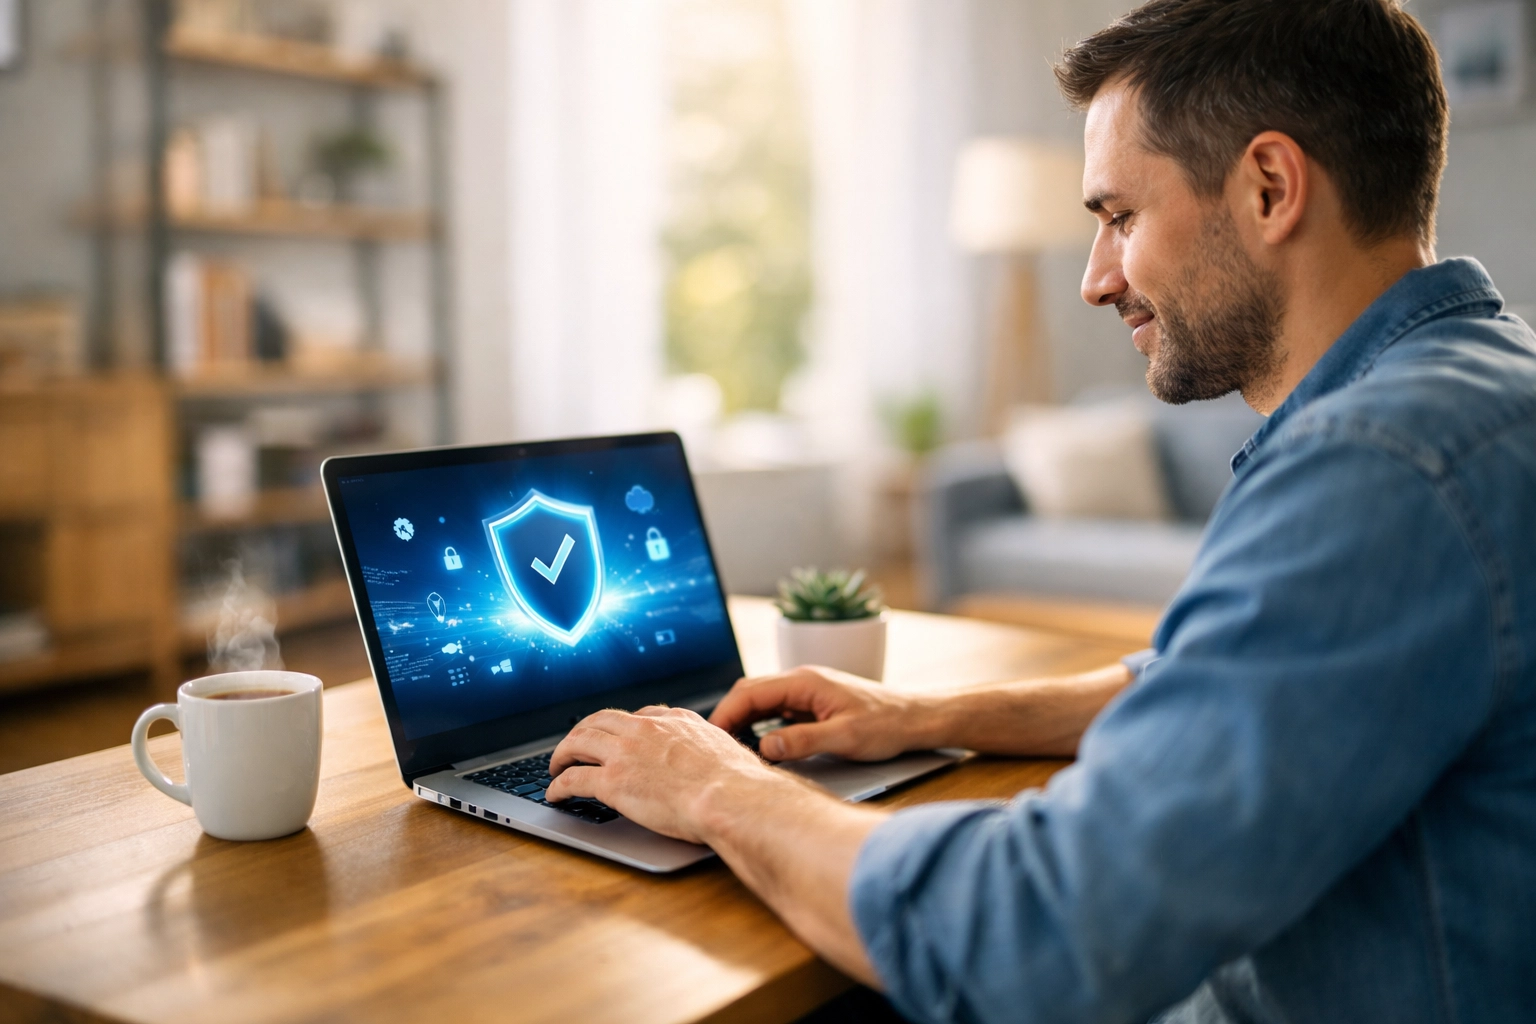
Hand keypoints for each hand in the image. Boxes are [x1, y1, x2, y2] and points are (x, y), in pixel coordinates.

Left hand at [546, 705, 787, 844]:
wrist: (730, 797)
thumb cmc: (738, 783)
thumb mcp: (727, 750)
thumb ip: (712, 749)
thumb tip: (720, 760)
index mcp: (676, 721)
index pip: (639, 716)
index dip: (621, 726)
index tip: (616, 736)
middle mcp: (646, 730)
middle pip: (599, 721)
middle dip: (581, 732)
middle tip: (574, 746)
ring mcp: (626, 754)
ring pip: (578, 742)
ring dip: (562, 754)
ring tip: (556, 766)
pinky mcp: (613, 782)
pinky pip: (573, 780)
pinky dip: (558, 786)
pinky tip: (554, 794)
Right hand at [708, 666, 931, 762]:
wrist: (916, 718)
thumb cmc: (887, 725)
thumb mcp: (845, 738)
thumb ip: (803, 741)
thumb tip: (764, 747)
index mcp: (804, 682)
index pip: (750, 691)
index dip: (725, 713)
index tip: (710, 737)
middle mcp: (802, 681)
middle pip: (750, 692)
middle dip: (727, 716)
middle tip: (712, 746)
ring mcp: (807, 691)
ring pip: (761, 701)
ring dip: (742, 721)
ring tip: (728, 747)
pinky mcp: (813, 704)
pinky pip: (776, 710)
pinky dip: (760, 725)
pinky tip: (756, 745)